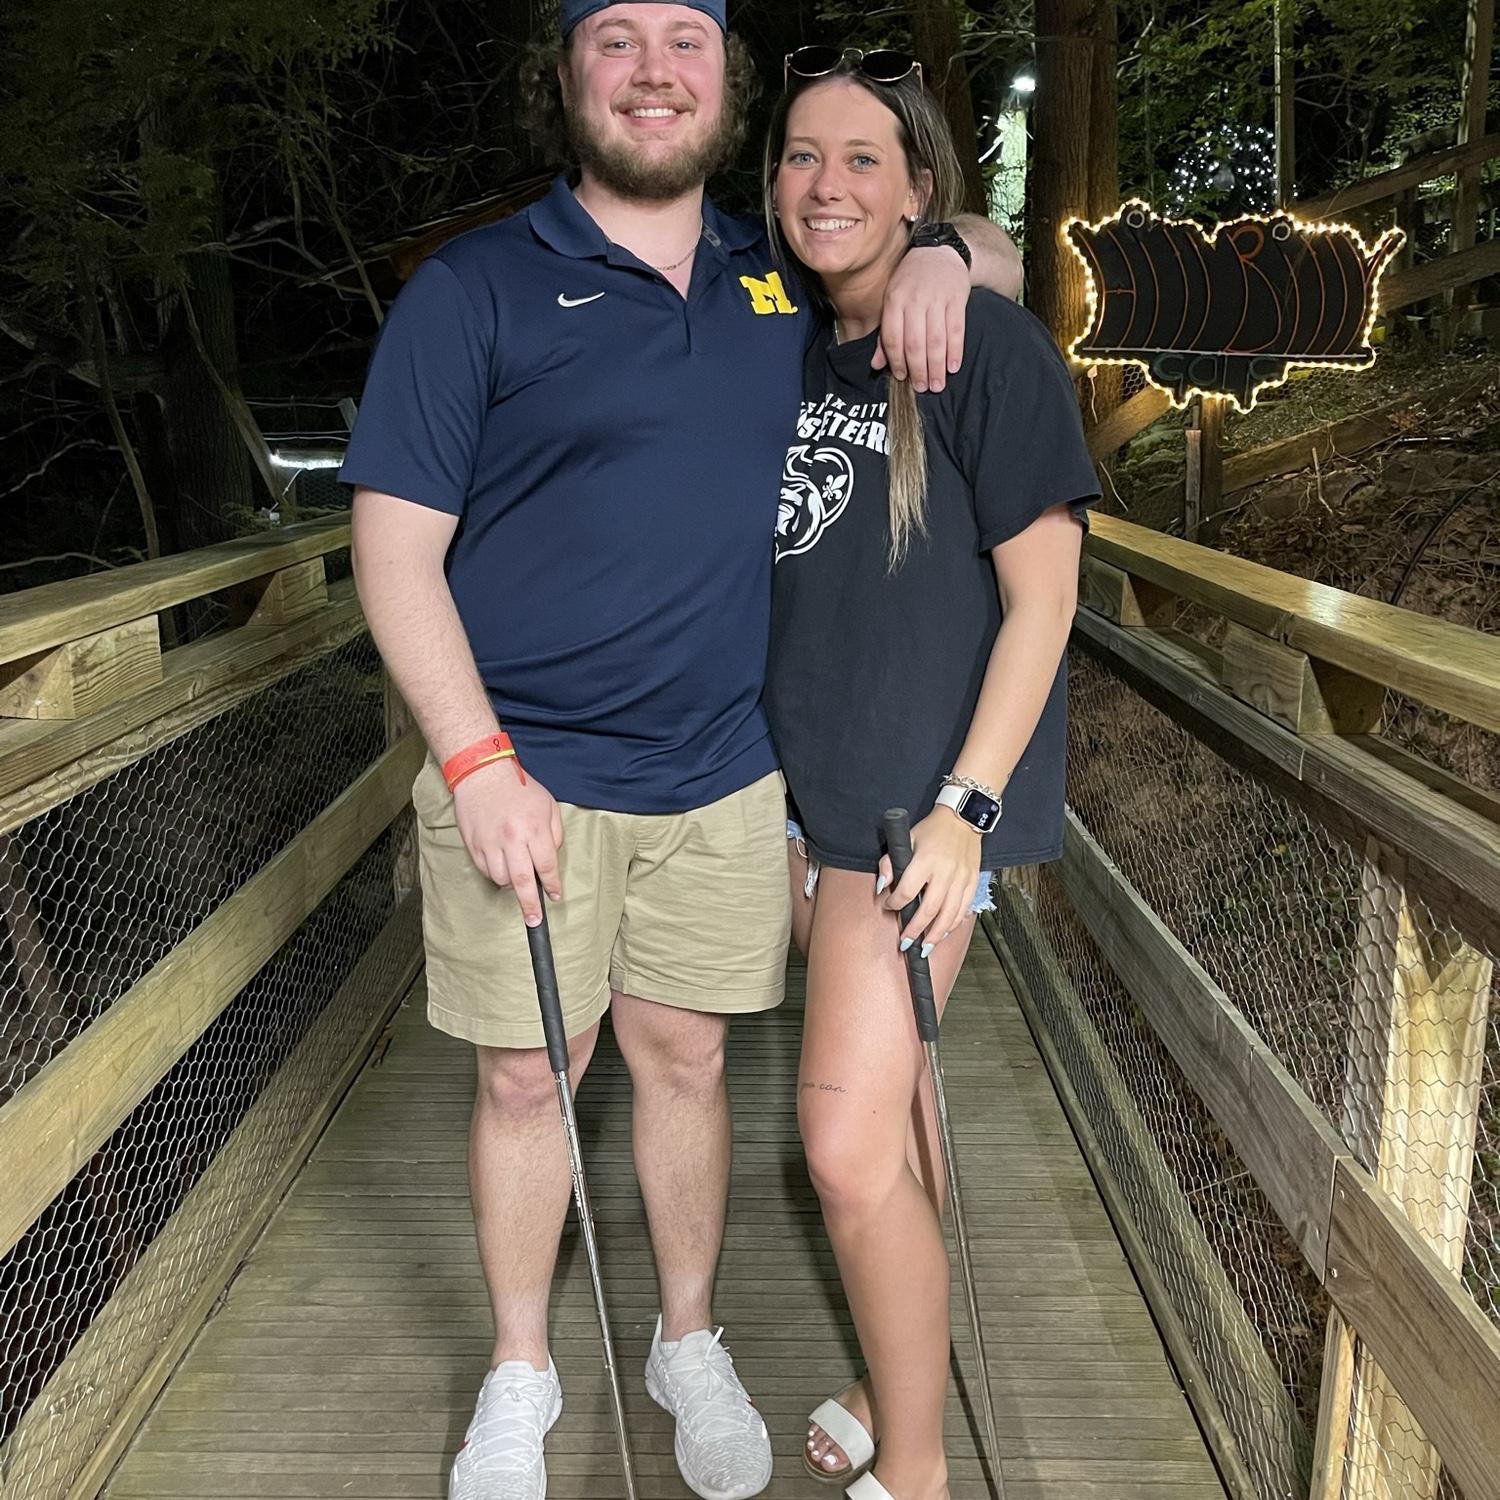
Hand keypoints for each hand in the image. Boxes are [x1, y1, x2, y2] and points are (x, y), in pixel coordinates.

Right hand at [452, 759, 563, 924]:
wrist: (482, 774)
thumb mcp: (548, 806)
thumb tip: (551, 859)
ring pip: (501, 879)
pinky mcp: (474, 845)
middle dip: (530, 905)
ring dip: (511, 883)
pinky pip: (486, 870)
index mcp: (533, 829)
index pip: (546, 866)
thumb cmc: (519, 788)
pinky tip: (501, 863)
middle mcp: (512, 839)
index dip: (552, 885)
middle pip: (522, 882)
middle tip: (534, 920)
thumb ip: (554, 835)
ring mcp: (490, 844)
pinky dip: (495, 873)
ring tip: (516, 871)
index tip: (554, 895)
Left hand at [872, 244, 968, 391]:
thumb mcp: (892, 300)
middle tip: (922, 388)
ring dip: (936, 366)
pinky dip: (955, 351)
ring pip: (936, 339)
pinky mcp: (957, 298)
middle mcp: (914, 299)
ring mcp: (937, 298)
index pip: (892, 338)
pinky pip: (956, 330)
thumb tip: (876, 365)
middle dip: (918, 370)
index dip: (896, 361)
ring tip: (937, 385)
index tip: (902, 378)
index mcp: (894, 300)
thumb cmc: (910, 281)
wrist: (938, 251)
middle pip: (915, 343)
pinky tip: (953, 367)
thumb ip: (885, 333)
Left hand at [877, 808, 980, 954]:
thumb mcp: (906, 839)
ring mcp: (961, 879)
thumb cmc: (932, 830)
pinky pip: (963, 910)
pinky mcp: (972, 882)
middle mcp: (945, 873)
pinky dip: (953, 925)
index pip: (908, 891)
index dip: (895, 903)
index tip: (889, 906)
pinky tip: (942, 934)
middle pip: (929, 909)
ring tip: (924, 948)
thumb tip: (882, 886)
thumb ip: (890, 863)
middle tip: (905, 943)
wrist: (962, 819)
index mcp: (926, 861)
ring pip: (948, 915)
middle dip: (915, 929)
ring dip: (935, 935)